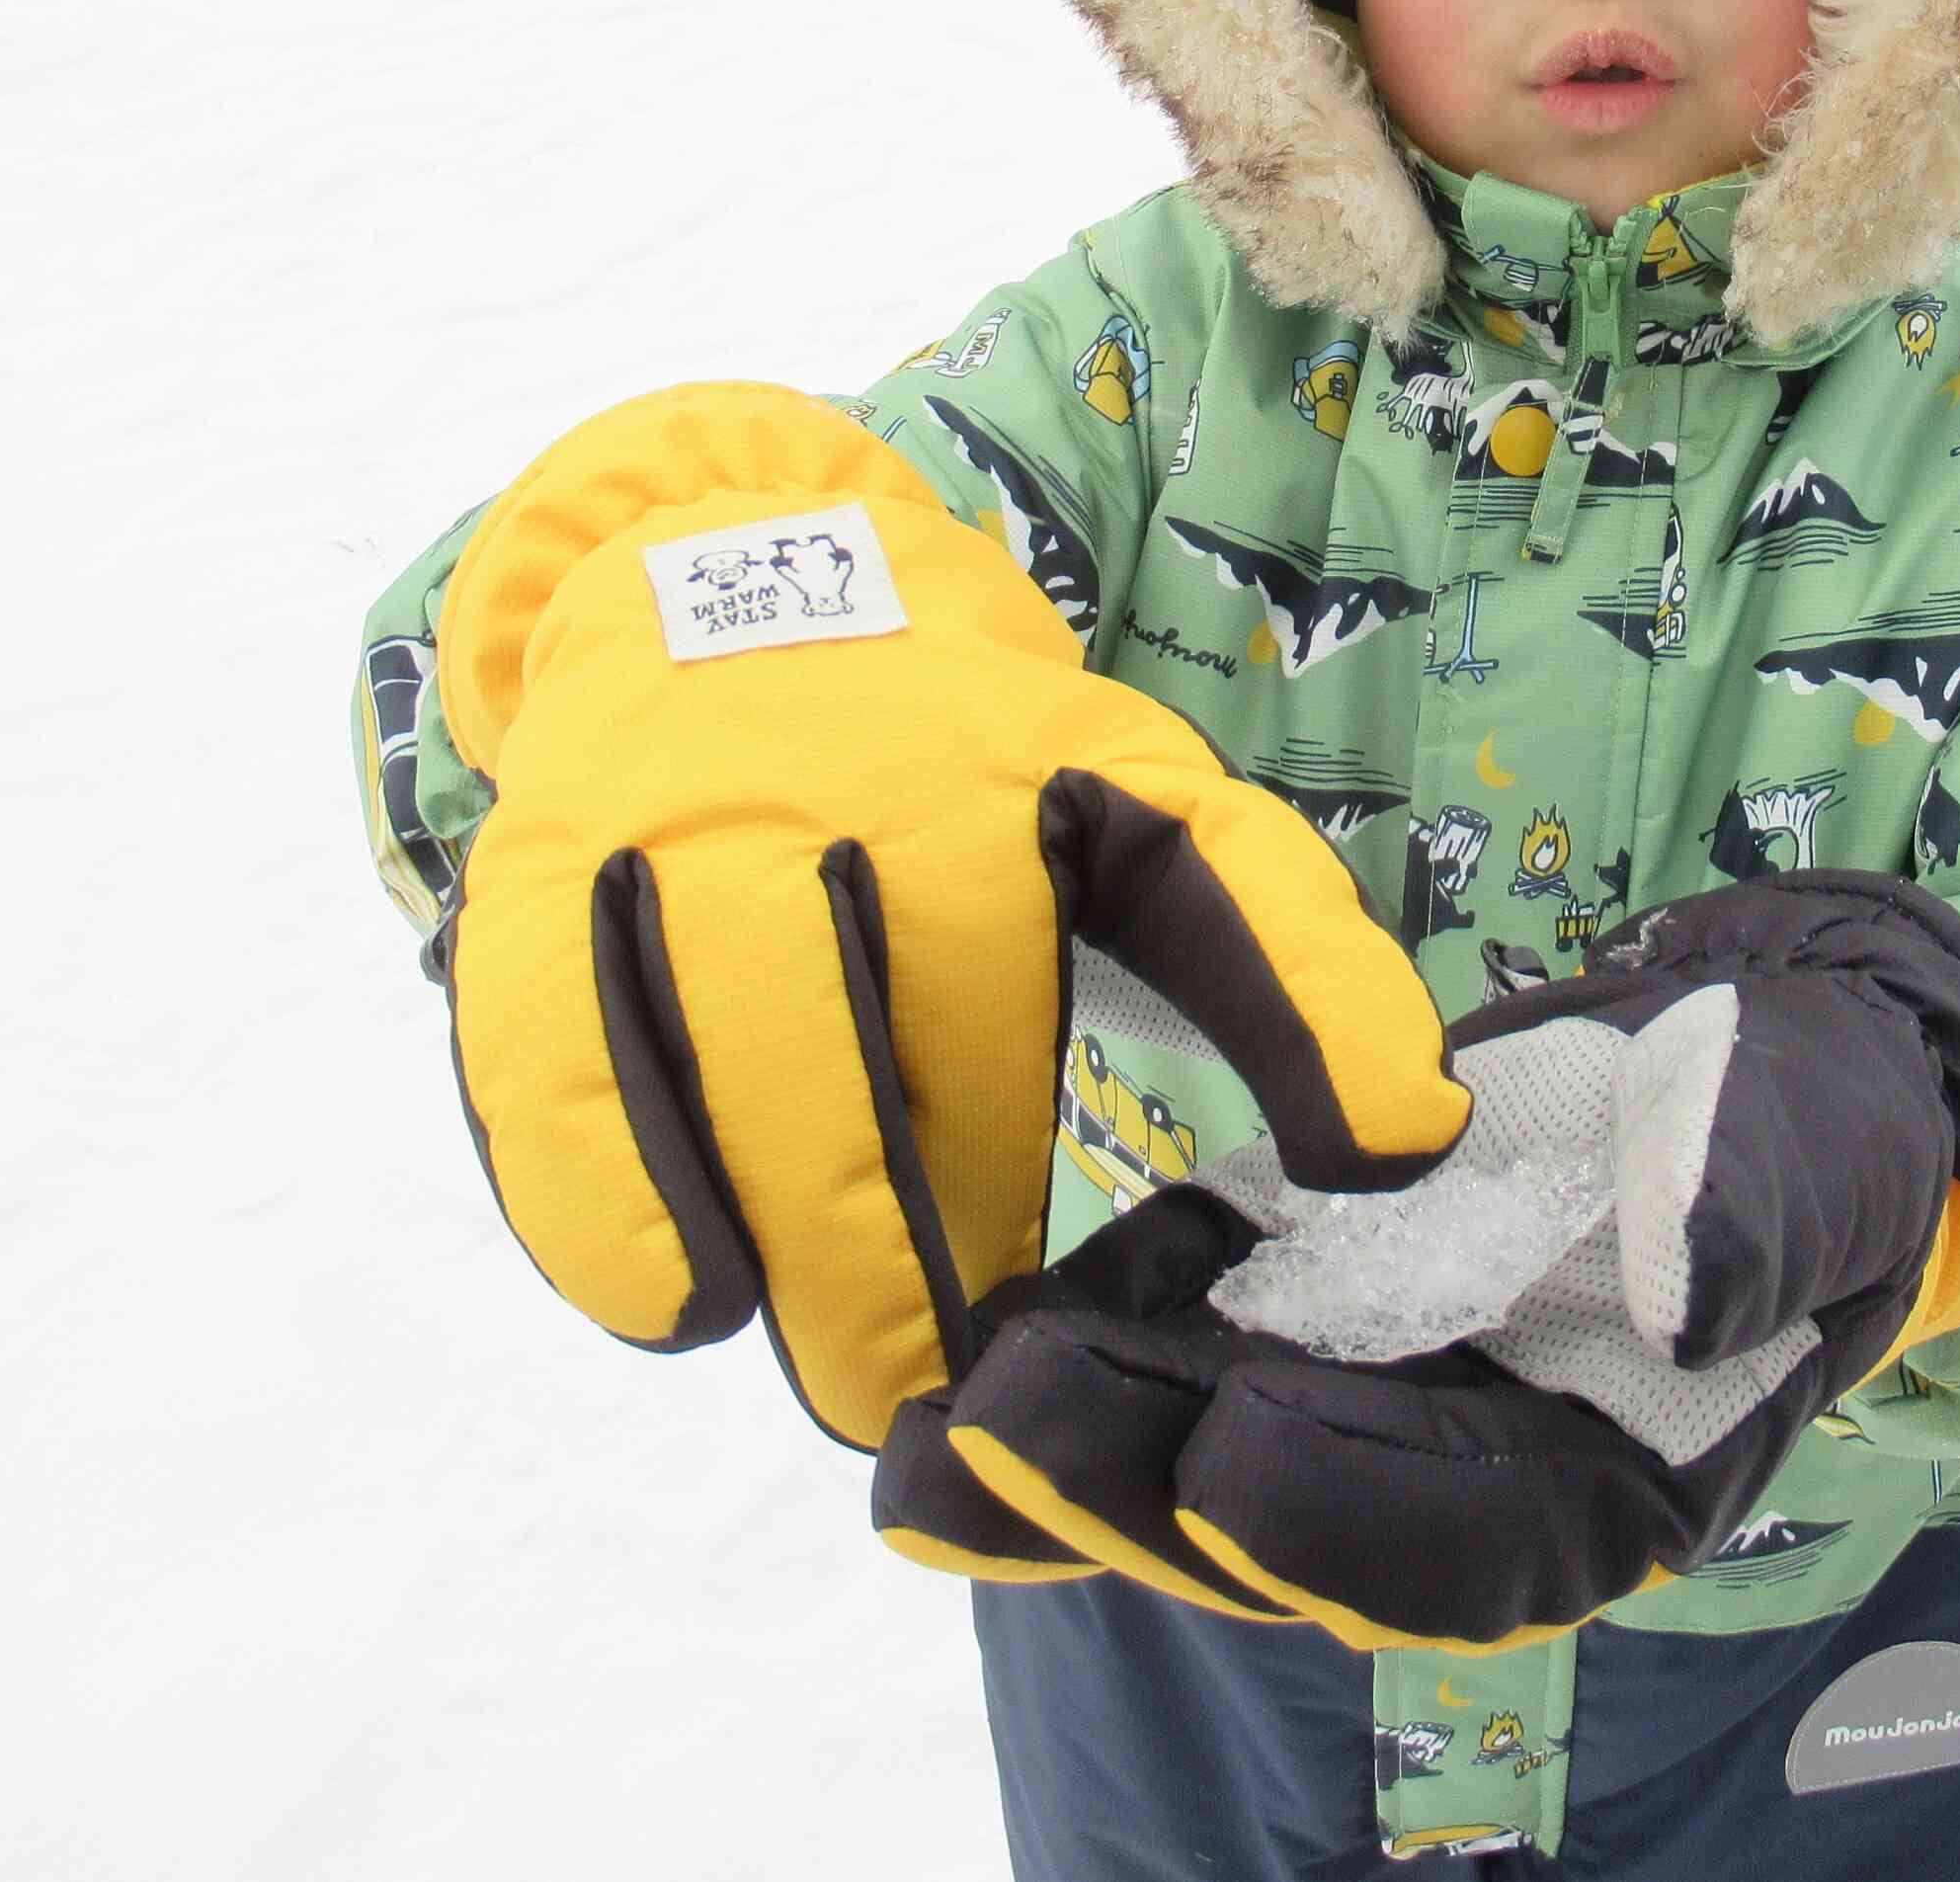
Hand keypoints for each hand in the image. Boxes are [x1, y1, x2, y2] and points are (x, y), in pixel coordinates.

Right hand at [426, 384, 1473, 1455]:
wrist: (704, 572)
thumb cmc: (947, 765)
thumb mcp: (1123, 805)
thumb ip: (1269, 961)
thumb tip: (1410, 1159)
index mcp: (1053, 759)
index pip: (1219, 886)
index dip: (1312, 1020)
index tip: (1383, 1166)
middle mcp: (877, 768)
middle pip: (934, 1026)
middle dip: (945, 1241)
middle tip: (965, 1387)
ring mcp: (700, 808)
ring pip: (750, 1042)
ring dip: (800, 1241)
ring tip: (850, 1379)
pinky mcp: (548, 864)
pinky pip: (562, 1044)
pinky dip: (613, 1196)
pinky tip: (681, 1308)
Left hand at [873, 872, 1959, 1649]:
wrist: (1760, 1054)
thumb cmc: (1810, 1113)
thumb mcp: (1817, 1148)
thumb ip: (1754, 1217)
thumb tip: (1690, 1299)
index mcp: (1613, 1481)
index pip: (1467, 1539)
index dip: (1346, 1513)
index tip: (1231, 1453)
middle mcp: (1468, 1476)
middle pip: (1290, 1529)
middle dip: (1139, 1491)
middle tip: (1004, 1426)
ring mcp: (1368, 1397)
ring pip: (1197, 1461)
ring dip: (1066, 1446)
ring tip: (932, 1421)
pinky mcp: (1295, 1301)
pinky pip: (1171, 1344)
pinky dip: (1071, 1347)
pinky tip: (960, 1336)